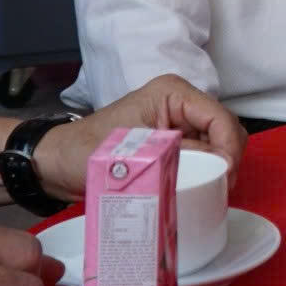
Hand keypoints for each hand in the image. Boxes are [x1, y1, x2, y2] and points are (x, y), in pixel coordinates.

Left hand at [33, 74, 244, 201]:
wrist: (56, 165)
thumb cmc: (83, 152)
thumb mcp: (134, 153)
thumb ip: (178, 155)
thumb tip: (219, 165)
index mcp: (173, 93)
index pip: (220, 117)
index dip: (229, 148)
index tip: (225, 178)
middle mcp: (181, 103)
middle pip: (225, 129)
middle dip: (228, 158)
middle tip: (220, 189)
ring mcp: (178, 123)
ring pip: (218, 143)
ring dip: (218, 167)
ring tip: (210, 192)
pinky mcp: (174, 142)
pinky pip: (202, 156)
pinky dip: (205, 172)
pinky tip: (197, 189)